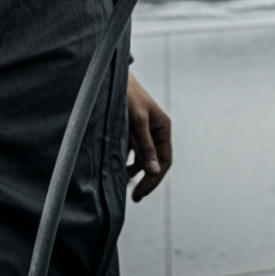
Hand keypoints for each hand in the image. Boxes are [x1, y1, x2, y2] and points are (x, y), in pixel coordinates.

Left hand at [127, 72, 171, 202]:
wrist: (110, 77)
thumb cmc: (127, 96)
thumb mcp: (137, 122)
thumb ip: (146, 147)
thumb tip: (154, 171)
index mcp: (163, 128)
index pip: (164, 161)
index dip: (154, 180)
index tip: (139, 194)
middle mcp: (155, 131)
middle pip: (155, 162)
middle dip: (145, 180)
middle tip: (134, 197)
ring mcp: (142, 131)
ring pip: (142, 158)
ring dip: (134, 171)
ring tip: (121, 182)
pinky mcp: (129, 130)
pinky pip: (131, 151)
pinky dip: (125, 161)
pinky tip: (116, 167)